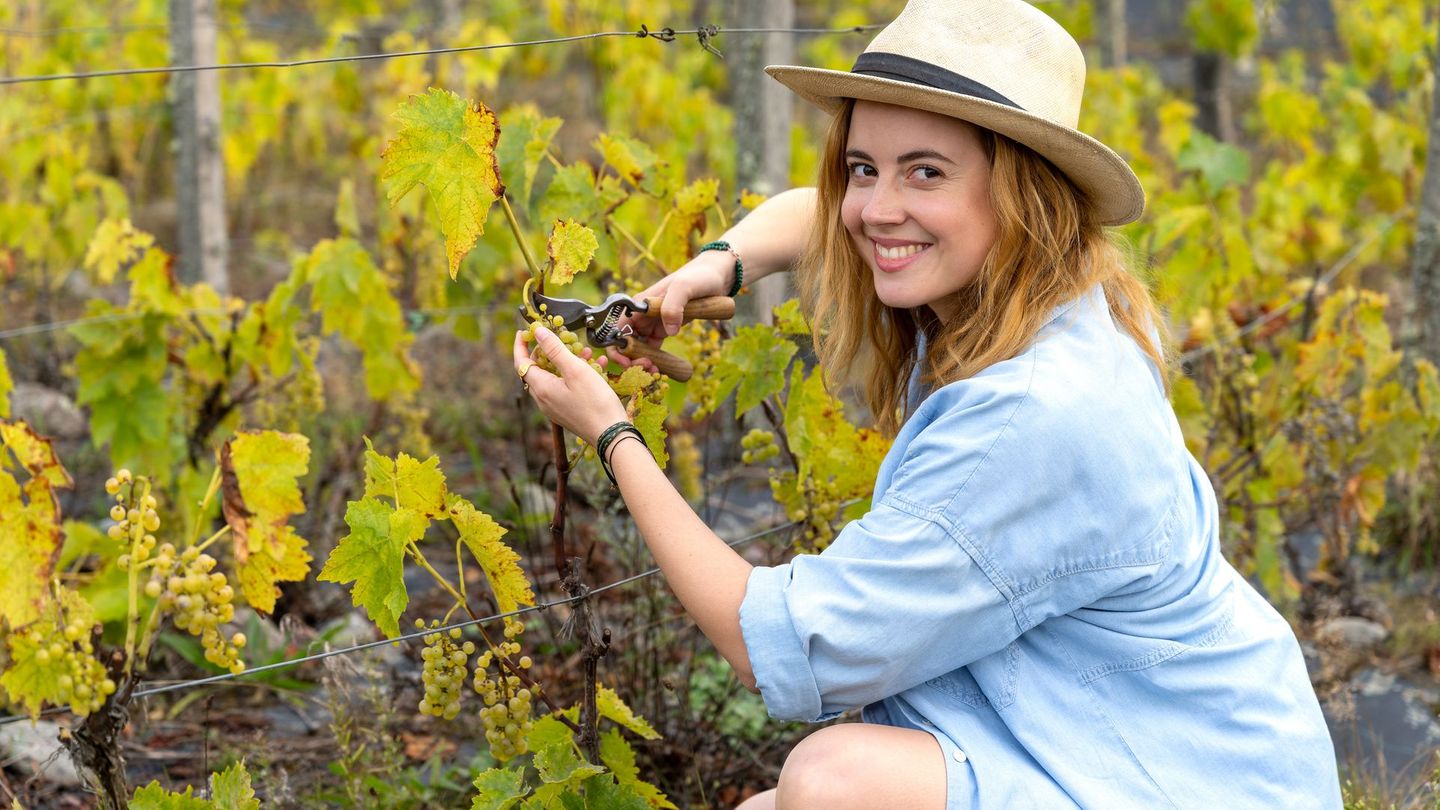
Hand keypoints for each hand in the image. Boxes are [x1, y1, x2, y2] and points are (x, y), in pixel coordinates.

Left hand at [513, 327, 628, 445]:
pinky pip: (565, 388)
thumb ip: (555, 349)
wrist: (611, 436)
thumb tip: (538, 332)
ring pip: (554, 378)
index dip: (520, 345)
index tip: (525, 330)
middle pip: (537, 370)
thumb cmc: (595, 402)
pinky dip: (575, 376)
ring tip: (586, 352)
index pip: (521, 363)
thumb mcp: (576, 370)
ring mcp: (554, 407)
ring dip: (567, 362)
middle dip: (548, 352)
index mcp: (541, 388)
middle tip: (560, 338)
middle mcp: (543, 399)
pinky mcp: (566, 412)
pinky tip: (597, 367)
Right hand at [606, 249, 735, 369]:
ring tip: (655, 372)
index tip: (629, 362)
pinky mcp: (665, 328)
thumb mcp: (684, 287)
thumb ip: (673, 306)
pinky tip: (661, 368)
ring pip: (638, 348)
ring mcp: (652, 322)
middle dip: (631, 360)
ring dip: (642, 362)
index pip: (616, 329)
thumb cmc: (698, 277)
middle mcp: (641, 314)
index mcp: (638, 305)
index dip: (616, 348)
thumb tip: (669, 331)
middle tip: (648, 368)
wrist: (717, 276)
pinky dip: (654, 360)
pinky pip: (653, 348)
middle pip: (625, 343)